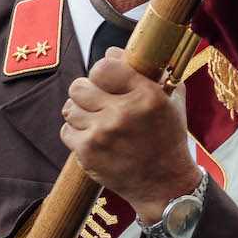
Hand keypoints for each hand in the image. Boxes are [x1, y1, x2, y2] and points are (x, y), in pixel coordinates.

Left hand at [60, 48, 200, 236]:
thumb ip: (148, 71)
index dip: (101, 71)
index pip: (103, 67)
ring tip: (94, 118)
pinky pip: (66, 131)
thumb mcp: (171, 99)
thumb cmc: (169, 138)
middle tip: (96, 99)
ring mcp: (102, 134)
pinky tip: (92, 135)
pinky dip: (76, 132)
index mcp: (146, 94)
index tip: (107, 79)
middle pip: (79, 86)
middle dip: (86, 91)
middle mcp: (122, 112)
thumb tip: (112, 52)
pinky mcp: (88, 154)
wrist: (165, 184)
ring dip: (80, 111)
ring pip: (69, 108)